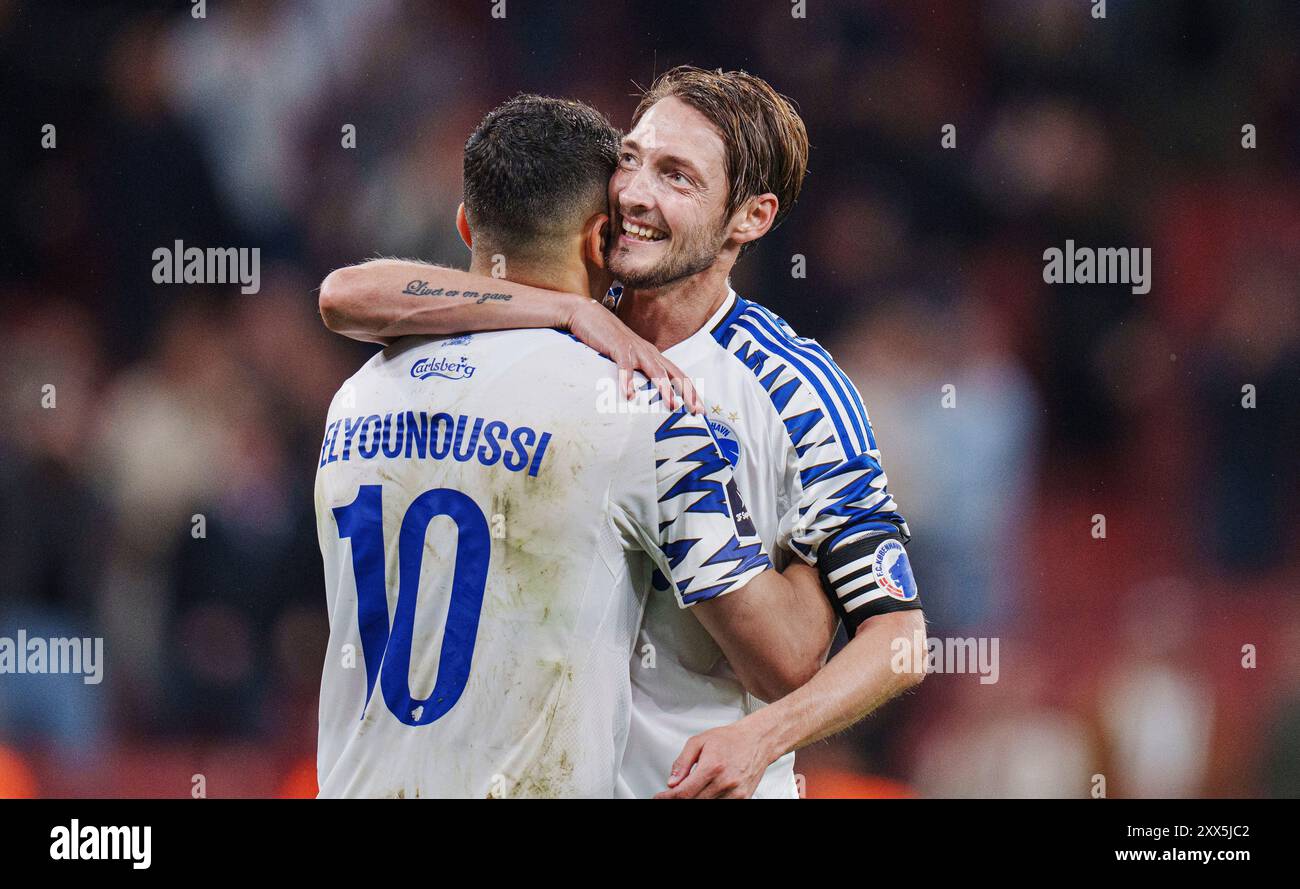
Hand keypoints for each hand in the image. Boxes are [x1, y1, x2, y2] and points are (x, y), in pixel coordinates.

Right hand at [563, 298, 701, 413]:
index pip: (677, 376)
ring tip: (672, 405)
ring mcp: (635, 349)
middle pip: (674, 374)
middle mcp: (648, 353)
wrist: (588, 314)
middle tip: (696, 411)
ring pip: (655, 371)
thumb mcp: (626, 358)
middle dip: (687, 393)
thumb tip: (640, 395)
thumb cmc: (607, 339)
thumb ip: (635, 372)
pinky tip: (630, 395)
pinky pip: (625, 366)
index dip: (691, 392)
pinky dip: (628, 381)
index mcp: (652, 356)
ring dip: (664, 388)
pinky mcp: (618, 347)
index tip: (700, 410)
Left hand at [653, 721, 776, 798]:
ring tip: (690, 791)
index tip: (660, 797)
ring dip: (694, 800)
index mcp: (712, 767)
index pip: (684, 793)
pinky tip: (705, 793)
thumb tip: (672, 782)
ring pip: (707, 806)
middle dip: (679, 800)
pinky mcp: (742, 799)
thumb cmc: (730, 739)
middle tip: (672, 795)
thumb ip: (682, 762)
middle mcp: (725, 783)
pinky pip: (721, 806)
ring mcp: (735, 794)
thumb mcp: (699, 742)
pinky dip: (709, 801)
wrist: (757, 740)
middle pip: (693, 802)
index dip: (667, 798)